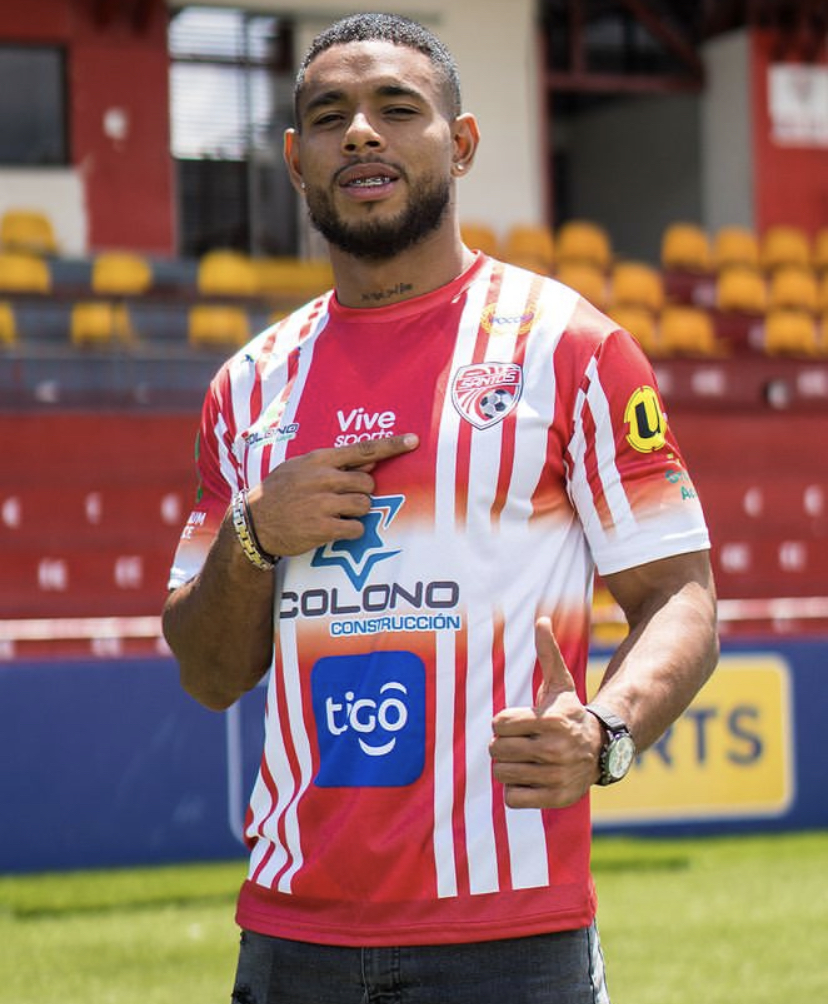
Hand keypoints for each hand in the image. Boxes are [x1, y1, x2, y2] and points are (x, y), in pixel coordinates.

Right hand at [246, 433, 418, 557]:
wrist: (253, 523)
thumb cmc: (280, 492)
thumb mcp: (299, 468)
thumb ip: (334, 463)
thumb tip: (371, 459)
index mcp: (318, 460)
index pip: (362, 449)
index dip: (391, 445)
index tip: (414, 441)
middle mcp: (322, 479)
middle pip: (368, 482)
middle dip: (361, 492)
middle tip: (341, 499)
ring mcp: (322, 504)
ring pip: (365, 505)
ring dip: (357, 512)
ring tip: (336, 514)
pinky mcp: (322, 528)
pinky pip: (357, 528)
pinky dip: (352, 530)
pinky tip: (335, 529)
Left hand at [489, 617, 601, 808]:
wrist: (601, 751)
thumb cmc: (571, 714)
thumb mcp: (561, 685)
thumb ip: (548, 653)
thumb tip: (542, 619)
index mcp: (550, 720)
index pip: (499, 723)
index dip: (504, 722)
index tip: (520, 722)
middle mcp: (554, 749)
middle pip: (496, 749)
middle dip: (504, 745)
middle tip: (522, 743)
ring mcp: (555, 775)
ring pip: (502, 774)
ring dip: (509, 767)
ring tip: (527, 760)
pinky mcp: (554, 798)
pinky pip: (512, 799)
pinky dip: (516, 791)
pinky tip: (531, 779)